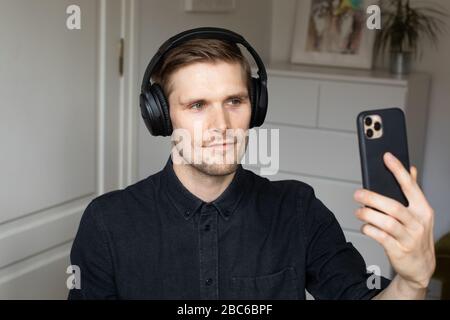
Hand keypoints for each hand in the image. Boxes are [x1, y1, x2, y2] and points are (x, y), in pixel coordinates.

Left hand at [353, 152, 435, 289]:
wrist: (420, 266)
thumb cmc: (415, 234)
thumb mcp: (419, 213)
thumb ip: (413, 192)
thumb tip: (411, 168)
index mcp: (423, 209)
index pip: (410, 186)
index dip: (398, 170)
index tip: (387, 156)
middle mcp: (418, 222)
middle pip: (393, 206)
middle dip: (372, 197)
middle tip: (357, 193)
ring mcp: (409, 238)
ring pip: (385, 222)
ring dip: (367, 214)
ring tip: (359, 211)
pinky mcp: (398, 250)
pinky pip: (380, 237)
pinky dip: (369, 229)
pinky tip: (364, 226)